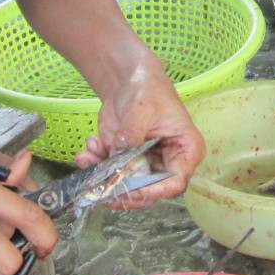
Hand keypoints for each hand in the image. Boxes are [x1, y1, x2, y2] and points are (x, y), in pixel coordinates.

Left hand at [78, 59, 204, 207]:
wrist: (129, 81)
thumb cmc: (147, 90)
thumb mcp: (142, 108)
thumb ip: (132, 134)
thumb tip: (119, 156)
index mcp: (185, 150)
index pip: (175, 182)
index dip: (154, 192)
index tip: (129, 190)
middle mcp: (167, 163)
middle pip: (148, 191)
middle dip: (120, 189)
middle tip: (100, 182)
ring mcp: (145, 165)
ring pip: (125, 186)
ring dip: (102, 177)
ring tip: (88, 154)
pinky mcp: (126, 162)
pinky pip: (110, 175)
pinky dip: (95, 165)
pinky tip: (91, 145)